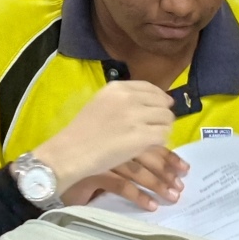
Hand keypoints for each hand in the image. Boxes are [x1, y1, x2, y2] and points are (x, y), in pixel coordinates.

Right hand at [33, 81, 174, 189]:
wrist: (72, 151)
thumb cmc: (83, 131)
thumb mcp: (101, 102)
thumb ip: (123, 99)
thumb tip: (151, 102)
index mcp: (117, 88)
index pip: (150, 88)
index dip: (160, 98)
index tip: (161, 107)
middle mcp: (129, 98)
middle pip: (162, 103)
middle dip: (162, 115)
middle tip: (154, 127)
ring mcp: (135, 117)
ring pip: (167, 118)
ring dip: (162, 128)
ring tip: (151, 137)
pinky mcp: (141, 136)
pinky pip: (163, 135)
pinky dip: (159, 141)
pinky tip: (149, 146)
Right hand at [63, 145, 187, 209]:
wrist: (57, 159)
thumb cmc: (83, 148)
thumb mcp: (110, 138)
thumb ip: (131, 139)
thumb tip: (159, 149)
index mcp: (120, 125)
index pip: (152, 137)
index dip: (170, 154)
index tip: (184, 168)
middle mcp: (114, 137)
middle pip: (149, 154)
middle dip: (168, 171)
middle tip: (181, 184)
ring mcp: (106, 155)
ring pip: (139, 171)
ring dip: (158, 185)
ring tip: (172, 197)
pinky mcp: (97, 172)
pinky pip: (123, 186)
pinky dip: (139, 197)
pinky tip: (151, 206)